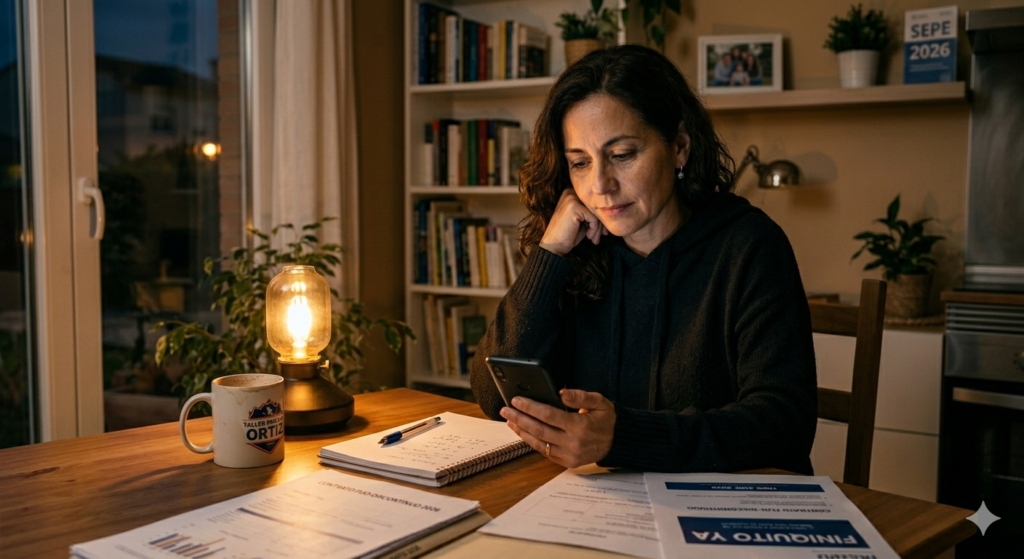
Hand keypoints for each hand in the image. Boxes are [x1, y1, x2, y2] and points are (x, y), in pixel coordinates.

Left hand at [500, 389, 615, 467]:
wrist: (617, 443)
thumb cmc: (607, 420)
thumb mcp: (600, 402)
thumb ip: (581, 396)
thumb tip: (561, 393)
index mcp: (580, 426)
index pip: (548, 415)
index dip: (530, 407)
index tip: (517, 400)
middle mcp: (572, 443)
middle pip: (539, 429)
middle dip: (519, 418)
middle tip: (505, 410)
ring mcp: (569, 455)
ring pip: (538, 443)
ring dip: (521, 431)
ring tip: (509, 421)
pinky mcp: (567, 462)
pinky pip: (544, 452)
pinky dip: (531, 442)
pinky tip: (523, 432)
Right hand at [538, 189, 606, 256]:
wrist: (553, 246)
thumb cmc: (568, 235)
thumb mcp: (582, 221)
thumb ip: (592, 213)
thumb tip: (610, 212)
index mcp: (571, 193)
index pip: (593, 203)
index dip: (600, 217)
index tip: (602, 231)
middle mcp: (570, 192)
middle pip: (595, 206)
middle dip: (601, 223)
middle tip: (602, 236)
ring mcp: (571, 198)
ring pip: (596, 212)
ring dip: (598, 228)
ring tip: (595, 239)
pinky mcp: (574, 206)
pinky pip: (593, 217)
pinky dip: (594, 229)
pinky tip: (589, 236)